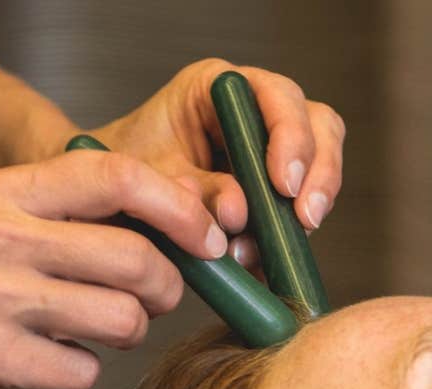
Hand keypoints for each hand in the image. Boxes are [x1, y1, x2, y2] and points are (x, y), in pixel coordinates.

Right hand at [0, 150, 218, 388]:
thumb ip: (76, 214)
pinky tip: (51, 359)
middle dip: (167, 288)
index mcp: (11, 189)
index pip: (119, 177)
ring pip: (122, 320)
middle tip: (155, 298)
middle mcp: (2, 235)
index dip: (180, 210)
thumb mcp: (1, 214)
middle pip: (137, 259)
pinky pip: (84, 371)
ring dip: (128, 332)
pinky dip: (81, 371)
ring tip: (96, 329)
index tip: (207, 240)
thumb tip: (182, 232)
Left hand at [86, 59, 345, 268]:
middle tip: (304, 219)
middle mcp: (253, 108)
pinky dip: (292, 232)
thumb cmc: (122, 172)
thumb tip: (237, 213)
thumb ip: (193, 192)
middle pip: (317, 124)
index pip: (275, 96)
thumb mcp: (149, 179)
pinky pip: (304, 200)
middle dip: (317, 174)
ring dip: (312, 204)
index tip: (282, 186)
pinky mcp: (275, 183)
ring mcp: (271, 145)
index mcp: (216, 87)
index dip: (290, 138)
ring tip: (287, 243)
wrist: (109, 196)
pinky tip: (272, 259)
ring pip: (321, 162)